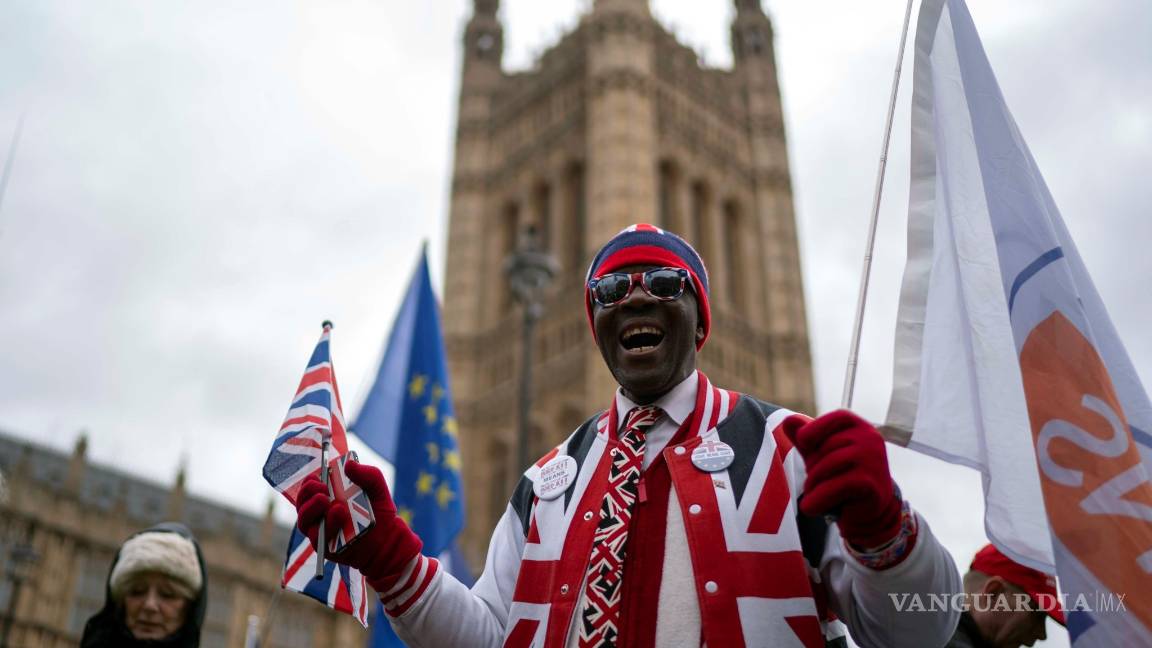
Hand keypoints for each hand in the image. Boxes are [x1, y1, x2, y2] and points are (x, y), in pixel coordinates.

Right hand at [295, 459, 421, 591]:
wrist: (388, 539)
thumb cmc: (378, 511)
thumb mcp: (377, 488)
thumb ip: (367, 474)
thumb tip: (349, 464)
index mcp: (327, 497)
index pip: (308, 488)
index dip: (309, 482)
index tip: (317, 476)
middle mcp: (319, 515)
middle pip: (301, 504)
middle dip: (307, 493)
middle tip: (321, 487)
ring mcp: (321, 531)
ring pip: (304, 521)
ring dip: (312, 508)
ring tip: (325, 499)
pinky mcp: (325, 548)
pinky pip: (319, 538)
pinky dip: (328, 525)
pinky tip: (338, 514)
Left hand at [782, 409, 900, 548]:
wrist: (866, 512)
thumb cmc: (841, 476)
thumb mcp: (821, 454)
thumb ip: (806, 437)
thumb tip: (788, 420)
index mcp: (861, 427)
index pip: (839, 417)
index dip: (817, 427)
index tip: (803, 441)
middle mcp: (871, 440)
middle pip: (829, 445)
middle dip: (812, 465)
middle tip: (812, 482)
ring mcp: (874, 461)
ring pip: (830, 464)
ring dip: (813, 483)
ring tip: (811, 495)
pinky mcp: (871, 484)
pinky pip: (836, 486)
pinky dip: (818, 498)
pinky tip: (810, 508)